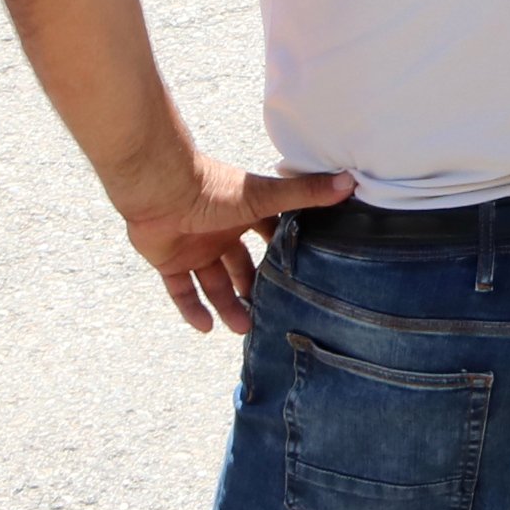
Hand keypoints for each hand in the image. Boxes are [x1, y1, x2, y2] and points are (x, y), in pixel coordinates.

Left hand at [118, 150, 354, 333]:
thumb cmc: (213, 187)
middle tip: (268, 311)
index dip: (280, 252)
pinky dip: (192, 309)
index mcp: (244, 214)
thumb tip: (350, 181)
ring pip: (213, 283)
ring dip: (227, 305)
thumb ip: (304, 193)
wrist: (159, 189)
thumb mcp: (264, 195)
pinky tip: (206, 328)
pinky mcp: (169, 261)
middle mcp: (220, 232)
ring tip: (243, 328)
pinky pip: (181, 291)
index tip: (297, 274)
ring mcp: (194, 248)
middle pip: (240, 265)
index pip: (267, 235)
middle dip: (252, 287)